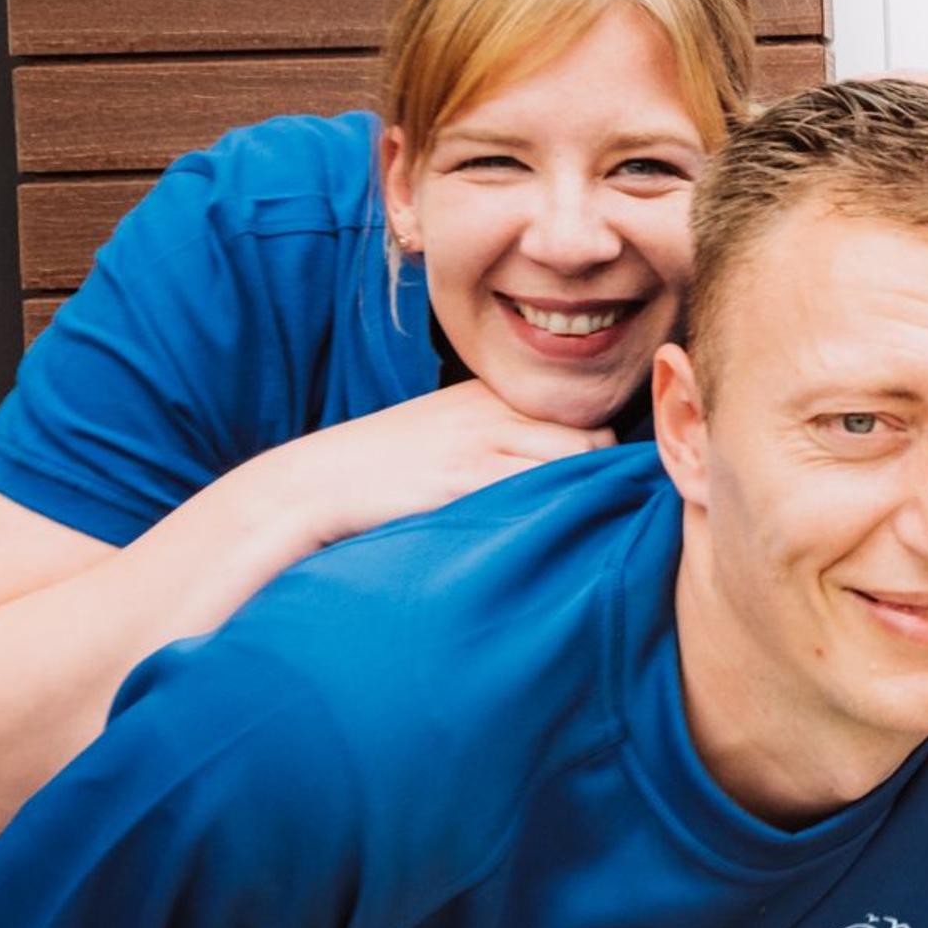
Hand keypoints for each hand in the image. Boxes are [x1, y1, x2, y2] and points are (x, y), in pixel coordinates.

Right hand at [266, 380, 608, 552]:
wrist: (321, 480)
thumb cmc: (389, 466)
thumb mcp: (450, 429)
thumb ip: (501, 434)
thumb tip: (562, 464)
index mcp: (493, 393)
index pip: (581, 412)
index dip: (601, 453)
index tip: (604, 486)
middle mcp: (495, 407)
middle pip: (592, 435)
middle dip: (605, 475)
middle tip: (600, 514)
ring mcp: (482, 439)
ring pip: (577, 457)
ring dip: (588, 495)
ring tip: (580, 528)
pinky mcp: (467, 474)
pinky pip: (540, 486)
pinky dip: (558, 510)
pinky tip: (551, 534)